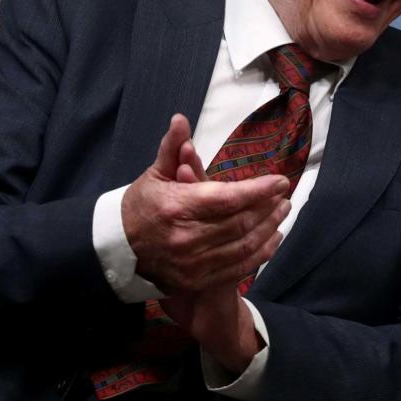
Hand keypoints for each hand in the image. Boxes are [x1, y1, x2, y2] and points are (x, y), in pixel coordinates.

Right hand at [122, 114, 289, 292]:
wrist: (117, 251)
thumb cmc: (140, 207)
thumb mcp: (154, 176)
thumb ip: (172, 148)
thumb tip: (181, 119)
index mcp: (176, 207)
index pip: (227, 198)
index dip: (258, 190)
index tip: (280, 181)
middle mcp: (186, 238)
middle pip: (241, 222)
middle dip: (268, 207)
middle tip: (283, 195)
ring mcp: (192, 264)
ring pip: (244, 245)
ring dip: (270, 227)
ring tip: (282, 211)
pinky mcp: (197, 281)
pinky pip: (240, 267)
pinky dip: (262, 252)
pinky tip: (273, 237)